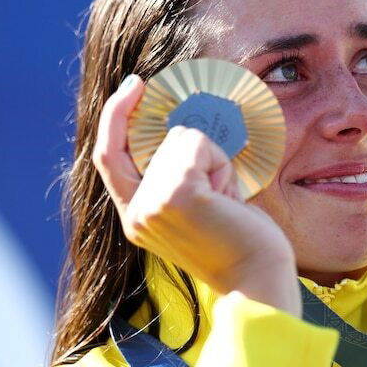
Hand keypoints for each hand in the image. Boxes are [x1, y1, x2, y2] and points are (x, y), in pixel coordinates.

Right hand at [92, 75, 301, 316]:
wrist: (257, 280)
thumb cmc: (239, 242)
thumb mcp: (197, 204)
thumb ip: (176, 173)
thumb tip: (182, 129)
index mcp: (135, 217)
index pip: (108, 155)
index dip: (116, 116)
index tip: (134, 85)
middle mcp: (135, 212)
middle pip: (162, 141)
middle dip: (203, 155)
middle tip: (223, 197)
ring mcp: (151, 203)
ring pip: (183, 138)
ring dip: (215, 161)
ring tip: (226, 202)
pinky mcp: (176, 195)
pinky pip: (199, 143)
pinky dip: (220, 163)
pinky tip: (229, 197)